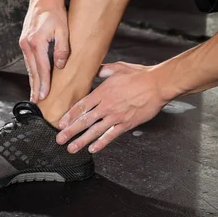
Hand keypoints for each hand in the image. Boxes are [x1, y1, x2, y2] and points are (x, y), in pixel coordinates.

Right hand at [19, 5, 69, 101]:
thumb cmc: (55, 12)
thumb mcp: (63, 30)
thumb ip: (62, 48)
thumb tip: (60, 65)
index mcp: (36, 42)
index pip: (41, 69)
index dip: (43, 84)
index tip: (44, 96)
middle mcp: (27, 45)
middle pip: (32, 72)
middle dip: (35, 88)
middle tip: (36, 103)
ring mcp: (24, 44)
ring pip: (29, 68)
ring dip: (33, 82)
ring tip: (35, 96)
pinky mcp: (25, 42)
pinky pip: (29, 61)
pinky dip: (32, 72)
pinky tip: (35, 79)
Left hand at [56, 62, 170, 152]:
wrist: (158, 84)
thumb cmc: (140, 75)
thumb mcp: (118, 68)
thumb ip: (103, 71)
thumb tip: (94, 70)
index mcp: (103, 92)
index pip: (81, 106)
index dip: (70, 116)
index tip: (61, 123)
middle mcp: (107, 106)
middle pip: (84, 120)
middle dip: (70, 131)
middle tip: (59, 139)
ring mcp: (116, 116)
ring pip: (95, 131)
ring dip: (81, 141)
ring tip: (71, 148)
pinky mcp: (127, 124)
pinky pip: (111, 135)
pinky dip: (101, 143)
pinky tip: (93, 149)